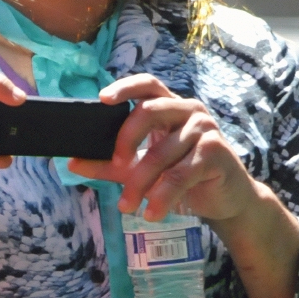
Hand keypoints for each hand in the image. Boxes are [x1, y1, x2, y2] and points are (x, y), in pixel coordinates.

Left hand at [67, 74, 266, 224]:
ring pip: (161, 153)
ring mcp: (204, 129)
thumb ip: (109, 165)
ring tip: (127, 206)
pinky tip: (153, 213)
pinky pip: (181, 174)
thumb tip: (73, 163)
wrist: (225, 199)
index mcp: (169, 106)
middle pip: (149, 111)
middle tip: (116, 165)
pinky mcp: (216, 152)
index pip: (147, 84)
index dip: (124, 87)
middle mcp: (188, 110)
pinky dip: (163, 196)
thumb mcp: (142, 169)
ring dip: (140, 183)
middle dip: (126, 139)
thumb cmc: (184, 177)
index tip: (102, 99)